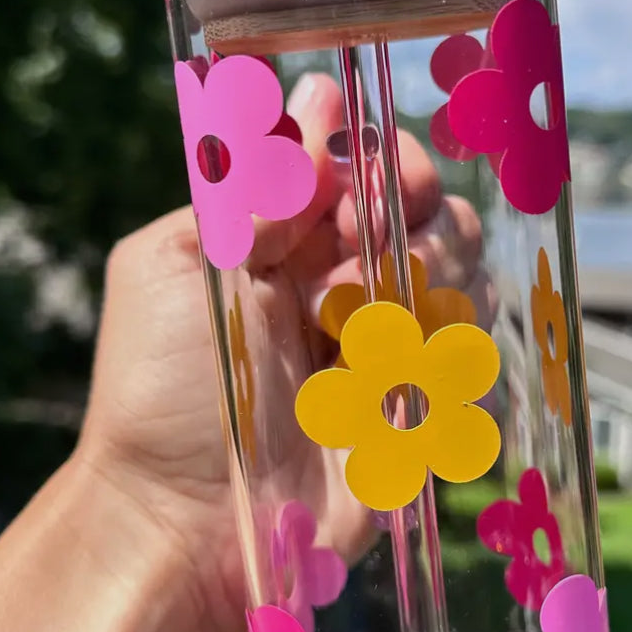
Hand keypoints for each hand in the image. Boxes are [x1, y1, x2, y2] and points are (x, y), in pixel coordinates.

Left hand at [76, 71, 491, 631]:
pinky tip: (401, 365)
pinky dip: (453, 340)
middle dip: (411, 206)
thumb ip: (245, 190)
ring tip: (359, 320)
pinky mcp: (418, 403)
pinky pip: (472, 346)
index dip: (375, 153)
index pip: (359, 162)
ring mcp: (384, 341)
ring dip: (428, 274)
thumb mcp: (175, 267)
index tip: (355, 177)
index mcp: (284, 237)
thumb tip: (314, 105)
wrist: (181, 526)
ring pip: (459, 268)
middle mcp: (341, 279)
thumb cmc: (159, 394)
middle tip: (362, 240)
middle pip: (424, 206)